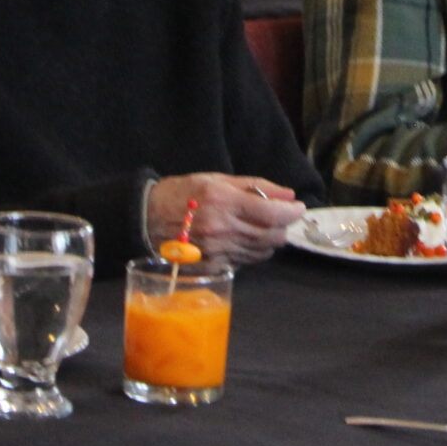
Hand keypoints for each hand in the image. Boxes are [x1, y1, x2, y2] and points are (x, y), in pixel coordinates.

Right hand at [148, 173, 307, 264]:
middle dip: (283, 226)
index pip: (272, 214)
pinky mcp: (213, 267)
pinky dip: (253, 251)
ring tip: (259, 226)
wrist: (147, 218)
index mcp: (224, 202)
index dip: (292, 212)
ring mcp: (218, 251)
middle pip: (272, 236)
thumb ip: (255, 186)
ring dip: (269, 239)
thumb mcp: (218, 179)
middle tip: (278, 215)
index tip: (298, 207)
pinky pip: (246, 262)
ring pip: (263, 251)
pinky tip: (243, 239)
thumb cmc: (183, 193)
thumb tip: (288, 195)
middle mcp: (223, 229)